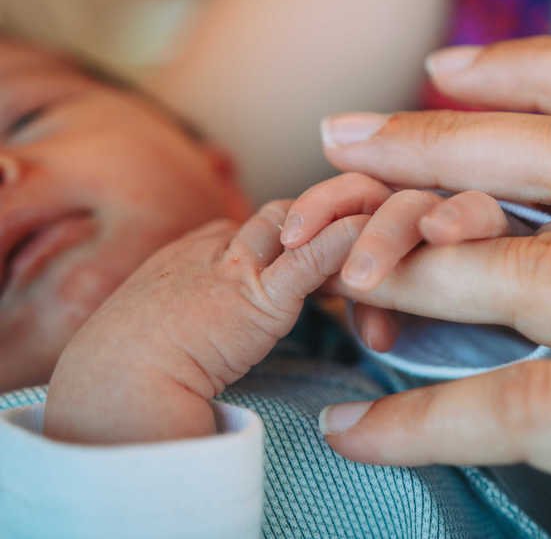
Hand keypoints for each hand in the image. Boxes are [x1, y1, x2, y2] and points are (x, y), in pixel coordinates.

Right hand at [44, 202, 365, 442]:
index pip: (266, 225)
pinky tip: (374, 237)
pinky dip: (346, 243)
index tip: (329, 257)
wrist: (114, 385)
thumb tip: (225, 330)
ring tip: (385, 231)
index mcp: (195, 249)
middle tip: (368, 240)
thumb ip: (204, 311)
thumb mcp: (165, 322)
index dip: (302, 237)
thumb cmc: (132, 366)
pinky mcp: (257, 295)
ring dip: (345, 226)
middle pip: (289, 215)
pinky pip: (311, 258)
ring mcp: (237, 266)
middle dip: (329, 224)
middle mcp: (216, 245)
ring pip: (303, 223)